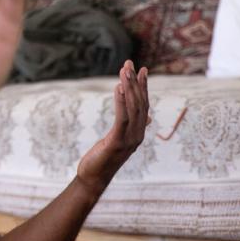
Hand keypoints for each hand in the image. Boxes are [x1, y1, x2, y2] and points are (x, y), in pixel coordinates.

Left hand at [76, 60, 149, 194]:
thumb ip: (130, 127)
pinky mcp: (117, 141)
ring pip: (132, 108)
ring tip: (124, 70)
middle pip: (140, 103)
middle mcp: (138, 135)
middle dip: (135, 82)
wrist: (93, 178)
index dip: (144, 87)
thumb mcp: (118, 140)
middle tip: (129, 63)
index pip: (144, 105)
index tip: (143, 69)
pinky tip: (118, 87)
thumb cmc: (103, 158)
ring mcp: (129, 139)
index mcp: (138, 132)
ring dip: (128, 87)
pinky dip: (120, 101)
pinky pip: (121, 117)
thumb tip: (146, 116)